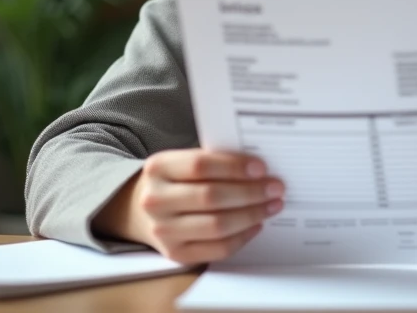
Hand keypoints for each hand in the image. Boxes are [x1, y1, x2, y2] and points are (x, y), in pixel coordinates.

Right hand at [96, 149, 283, 263]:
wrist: (139, 210)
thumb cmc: (174, 180)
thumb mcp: (181, 162)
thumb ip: (213, 162)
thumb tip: (259, 169)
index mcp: (158, 168)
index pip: (200, 165)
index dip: (234, 167)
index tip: (261, 168)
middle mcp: (155, 200)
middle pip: (211, 197)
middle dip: (251, 192)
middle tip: (276, 188)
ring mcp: (163, 230)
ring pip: (217, 225)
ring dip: (251, 215)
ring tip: (272, 206)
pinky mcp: (176, 254)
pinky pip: (217, 249)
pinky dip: (242, 237)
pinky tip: (256, 225)